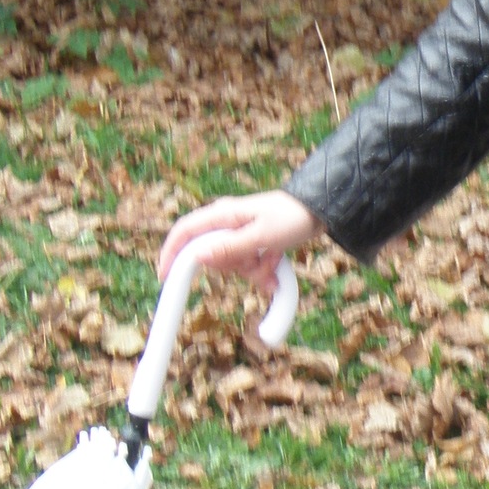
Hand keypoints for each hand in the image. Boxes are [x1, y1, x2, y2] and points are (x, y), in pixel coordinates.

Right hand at [157, 191, 321, 292]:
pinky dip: (261, 271)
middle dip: (233, 268)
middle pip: (211, 255)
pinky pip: (248, 265)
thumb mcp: (261, 236)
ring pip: (232, 264)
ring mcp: (240, 233)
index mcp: (223, 214)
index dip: (171, 253)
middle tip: (255, 264)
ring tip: (274, 263)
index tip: (165, 277)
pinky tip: (276, 270)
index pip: (184, 232)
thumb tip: (197, 257)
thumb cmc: (293, 217)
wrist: (322, 212)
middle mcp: (227, 222)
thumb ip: (229, 248)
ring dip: (252, 271)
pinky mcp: (253, 243)